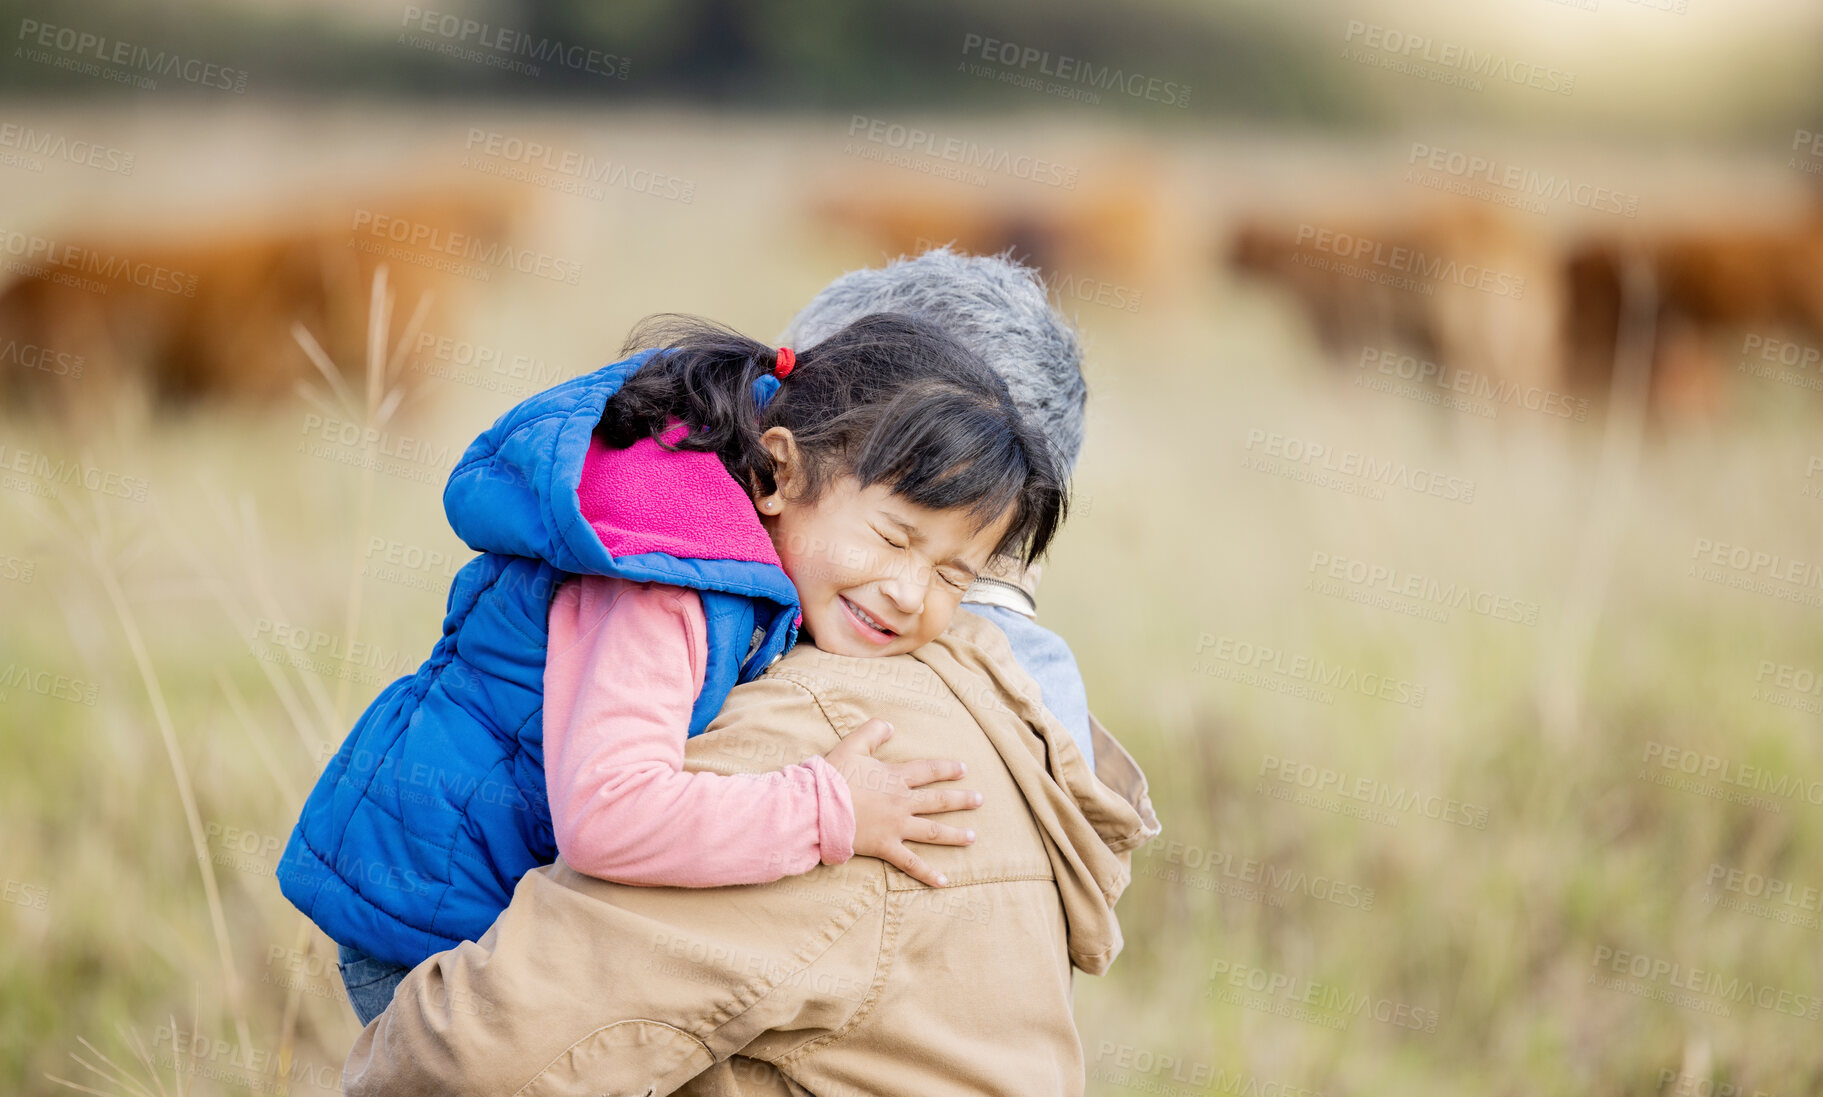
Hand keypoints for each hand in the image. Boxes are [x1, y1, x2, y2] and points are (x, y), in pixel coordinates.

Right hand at [823, 718, 982, 886]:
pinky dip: (927, 874)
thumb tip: (890, 726)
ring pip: (933, 831)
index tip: (963, 770)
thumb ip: (872, 731)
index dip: (947, 769)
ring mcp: (897, 826)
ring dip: (955, 835)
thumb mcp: (852, 745)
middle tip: (980, 800)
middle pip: (938, 801)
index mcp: (895, 777)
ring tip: (972, 837)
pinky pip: (911, 863)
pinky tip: (944, 882)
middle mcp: (902, 802)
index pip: (928, 771)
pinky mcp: (886, 847)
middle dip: (961, 800)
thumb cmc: (834, 777)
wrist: (819, 808)